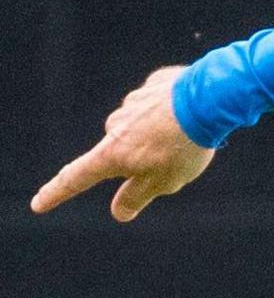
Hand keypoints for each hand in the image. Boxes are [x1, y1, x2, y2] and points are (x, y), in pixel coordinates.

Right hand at [31, 66, 216, 221]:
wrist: (211, 97)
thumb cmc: (185, 144)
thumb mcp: (163, 182)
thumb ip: (136, 197)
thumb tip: (119, 212)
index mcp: (113, 152)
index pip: (77, 178)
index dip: (57, 193)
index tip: (39, 203)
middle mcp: (116, 125)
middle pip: (122, 150)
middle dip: (143, 157)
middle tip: (175, 157)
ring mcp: (134, 102)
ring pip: (141, 126)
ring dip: (159, 132)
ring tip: (189, 132)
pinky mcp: (154, 85)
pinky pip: (158, 105)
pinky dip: (170, 112)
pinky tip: (191, 111)